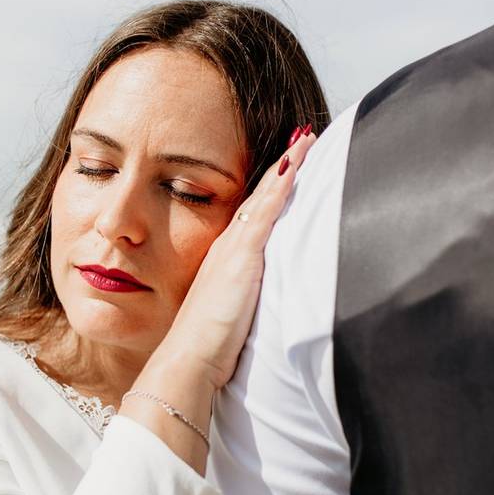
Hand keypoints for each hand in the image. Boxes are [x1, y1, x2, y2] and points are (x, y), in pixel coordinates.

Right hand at [152, 128, 317, 389]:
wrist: (187, 357)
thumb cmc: (206, 344)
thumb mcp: (228, 314)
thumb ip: (242, 302)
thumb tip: (255, 303)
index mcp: (226, 259)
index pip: (255, 215)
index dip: (272, 189)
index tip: (291, 163)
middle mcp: (229, 246)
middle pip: (260, 197)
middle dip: (282, 166)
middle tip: (303, 137)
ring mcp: (235, 247)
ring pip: (264, 196)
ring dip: (286, 165)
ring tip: (306, 138)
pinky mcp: (242, 254)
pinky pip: (266, 210)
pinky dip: (280, 184)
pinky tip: (294, 163)